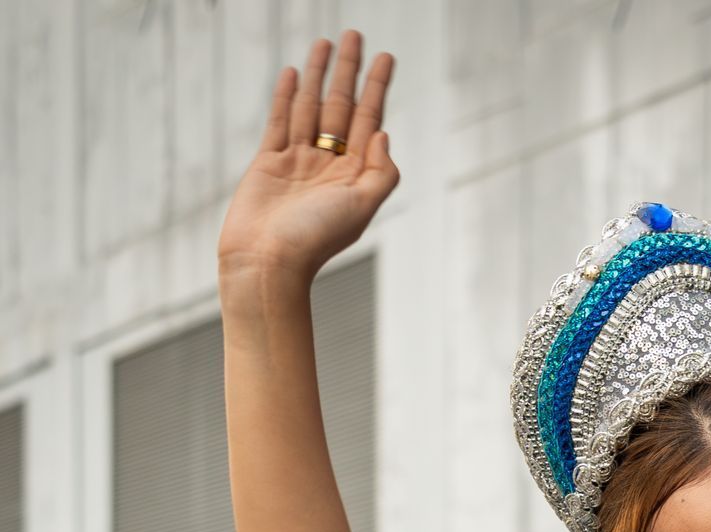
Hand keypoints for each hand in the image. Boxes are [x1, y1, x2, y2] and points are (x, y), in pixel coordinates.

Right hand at [219, 32, 398, 284]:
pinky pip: (281, 121)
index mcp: (356, 174)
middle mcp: (330, 164)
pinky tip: (296, 73)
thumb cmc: (317, 240)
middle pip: (342, 106)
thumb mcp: (362, 208)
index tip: (386, 57)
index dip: (377, 87)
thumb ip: (380, 173)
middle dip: (349, 71)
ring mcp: (299, 161)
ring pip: (311, 107)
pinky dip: (289, 97)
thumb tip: (384, 134)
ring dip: (319, 75)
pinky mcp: (269, 161)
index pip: (370, 120)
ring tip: (326, 43)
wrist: (267, 260)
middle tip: (355, 35)